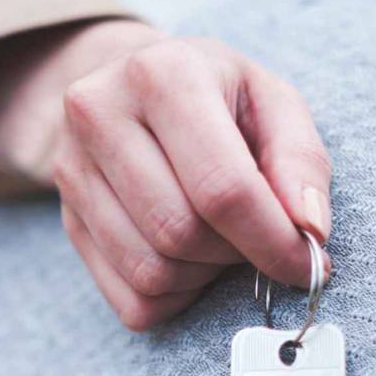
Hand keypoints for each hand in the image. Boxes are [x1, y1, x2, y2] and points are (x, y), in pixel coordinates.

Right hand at [0, 20, 331, 330]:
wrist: (129, 89)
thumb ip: (300, 161)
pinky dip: (174, 298)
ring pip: (151, 273)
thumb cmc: (214, 95)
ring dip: (203, 277)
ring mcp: (70, 171)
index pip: (221, 187)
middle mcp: (99, 115)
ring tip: (221, 241)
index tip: (307, 264)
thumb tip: (309, 230)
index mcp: (162, 74)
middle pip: (180, 233)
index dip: (273, 240)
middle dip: (235, 254)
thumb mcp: (271, 100)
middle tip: (257, 238)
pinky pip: (130, 301)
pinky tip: (188, 260)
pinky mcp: (66, 221)